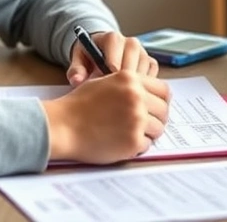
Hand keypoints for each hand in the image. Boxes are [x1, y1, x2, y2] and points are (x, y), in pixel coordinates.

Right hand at [41, 70, 170, 163]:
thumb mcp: (105, 82)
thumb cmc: (79, 105)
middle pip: (164, 110)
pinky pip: (147, 145)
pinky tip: (120, 141)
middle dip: (155, 118)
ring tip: (127, 133)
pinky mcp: (133, 141)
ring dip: (146, 133)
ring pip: (158, 129)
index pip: (164, 90)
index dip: (160, 100)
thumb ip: (130, 86)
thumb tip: (151, 96)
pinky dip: (136, 146)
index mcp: (130, 80)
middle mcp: (136, 97)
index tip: (155, 107)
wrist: (63, 126)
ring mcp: (136, 120)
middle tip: (142, 124)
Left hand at [67, 31, 158, 85]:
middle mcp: (129, 42)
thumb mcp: (79, 61)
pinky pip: (152, 73)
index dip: (113, 58)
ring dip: (136, 79)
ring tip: (124, 93)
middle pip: (134, 52)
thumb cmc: (90, 58)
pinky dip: (145, 84)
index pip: (115, 42)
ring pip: (144, 63)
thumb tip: (77, 80)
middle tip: (118, 88)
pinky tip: (133, 94)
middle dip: (126, 71)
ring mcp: (142, 52)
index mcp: (111, 38)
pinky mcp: (149, 63)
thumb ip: (76, 69)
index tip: (109, 73)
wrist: (100, 56)